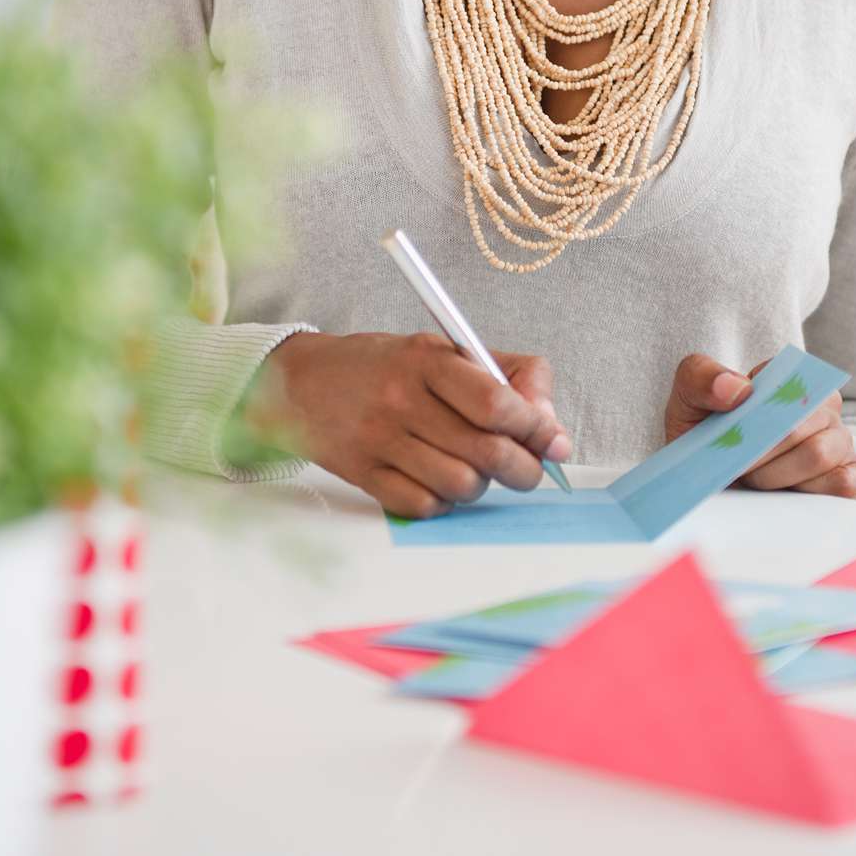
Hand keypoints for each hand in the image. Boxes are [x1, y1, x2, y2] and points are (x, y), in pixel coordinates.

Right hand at [243, 330, 572, 518]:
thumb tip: (552, 429)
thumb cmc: (387, 366)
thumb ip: (505, 375)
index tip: (554, 440)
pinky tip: (438, 479)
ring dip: (482, 484)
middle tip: (528, 467)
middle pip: (487, 451)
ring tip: (475, 468)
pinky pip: (424, 505)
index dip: (536, 428)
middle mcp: (403, 399)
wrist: (301, 382)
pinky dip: (443, 500)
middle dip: (524, 468)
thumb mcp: (441, 349)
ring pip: (461, 484)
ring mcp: (380, 440)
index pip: (497, 403)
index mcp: (427, 359)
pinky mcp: (363, 474)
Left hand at [663, 352, 855, 499]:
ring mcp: (840, 441)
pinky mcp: (850, 477)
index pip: (785, 382)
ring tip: (754, 479)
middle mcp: (822, 405)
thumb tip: (739, 390)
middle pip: (796, 424)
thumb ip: (701, 377)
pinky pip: (843, 483)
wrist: (708, 482)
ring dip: (775, 474)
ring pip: (818, 454)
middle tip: (734, 464)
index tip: (730, 430)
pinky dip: (809, 492)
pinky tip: (784, 494)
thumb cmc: (705, 433)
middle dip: (757, 451)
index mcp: (789, 377)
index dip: (753, 412)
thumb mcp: (688, 398)